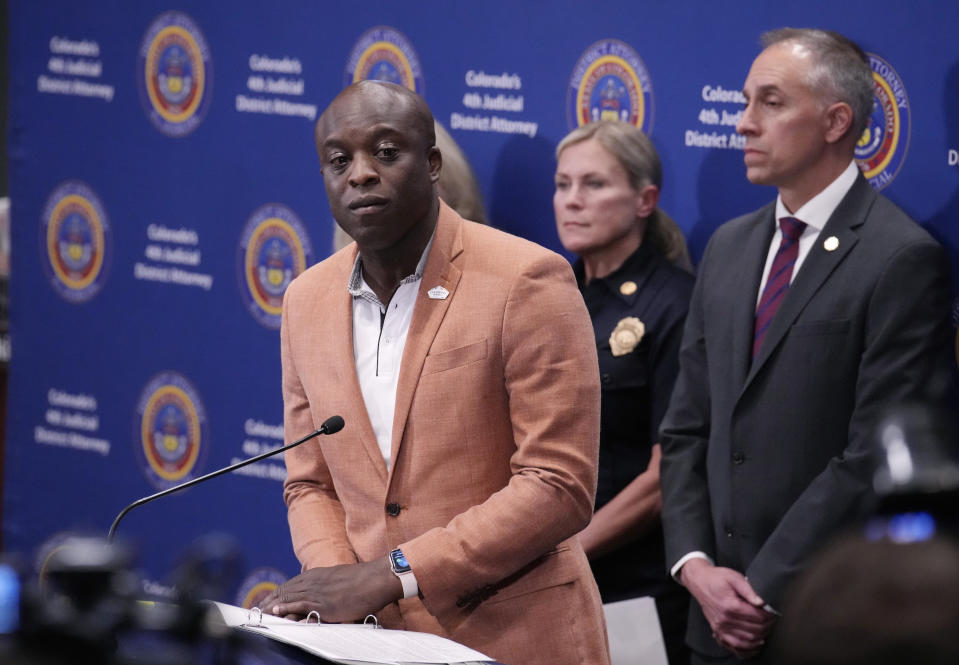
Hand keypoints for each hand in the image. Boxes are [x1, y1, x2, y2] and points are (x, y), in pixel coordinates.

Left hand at [260, 557, 401, 622]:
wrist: (376, 579)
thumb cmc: (364, 581)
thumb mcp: (341, 581)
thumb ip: (328, 587)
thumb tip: (322, 599)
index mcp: (317, 575)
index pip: (290, 585)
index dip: (276, 594)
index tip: (265, 602)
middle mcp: (313, 581)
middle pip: (284, 590)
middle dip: (267, 600)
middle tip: (254, 609)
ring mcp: (317, 591)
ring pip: (287, 596)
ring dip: (270, 605)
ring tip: (258, 612)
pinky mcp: (323, 602)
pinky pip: (299, 604)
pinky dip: (284, 607)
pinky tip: (274, 611)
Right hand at [680, 558, 775, 657]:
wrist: (699, 581)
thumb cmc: (717, 578)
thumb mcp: (734, 577)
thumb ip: (750, 590)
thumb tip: (762, 602)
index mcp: (731, 606)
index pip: (758, 617)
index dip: (770, 615)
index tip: (774, 611)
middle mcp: (725, 620)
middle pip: (755, 630)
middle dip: (768, 625)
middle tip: (773, 619)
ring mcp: (720, 628)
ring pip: (748, 640)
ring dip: (761, 636)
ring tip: (767, 628)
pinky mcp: (718, 631)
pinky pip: (735, 646)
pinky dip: (748, 648)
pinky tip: (755, 644)